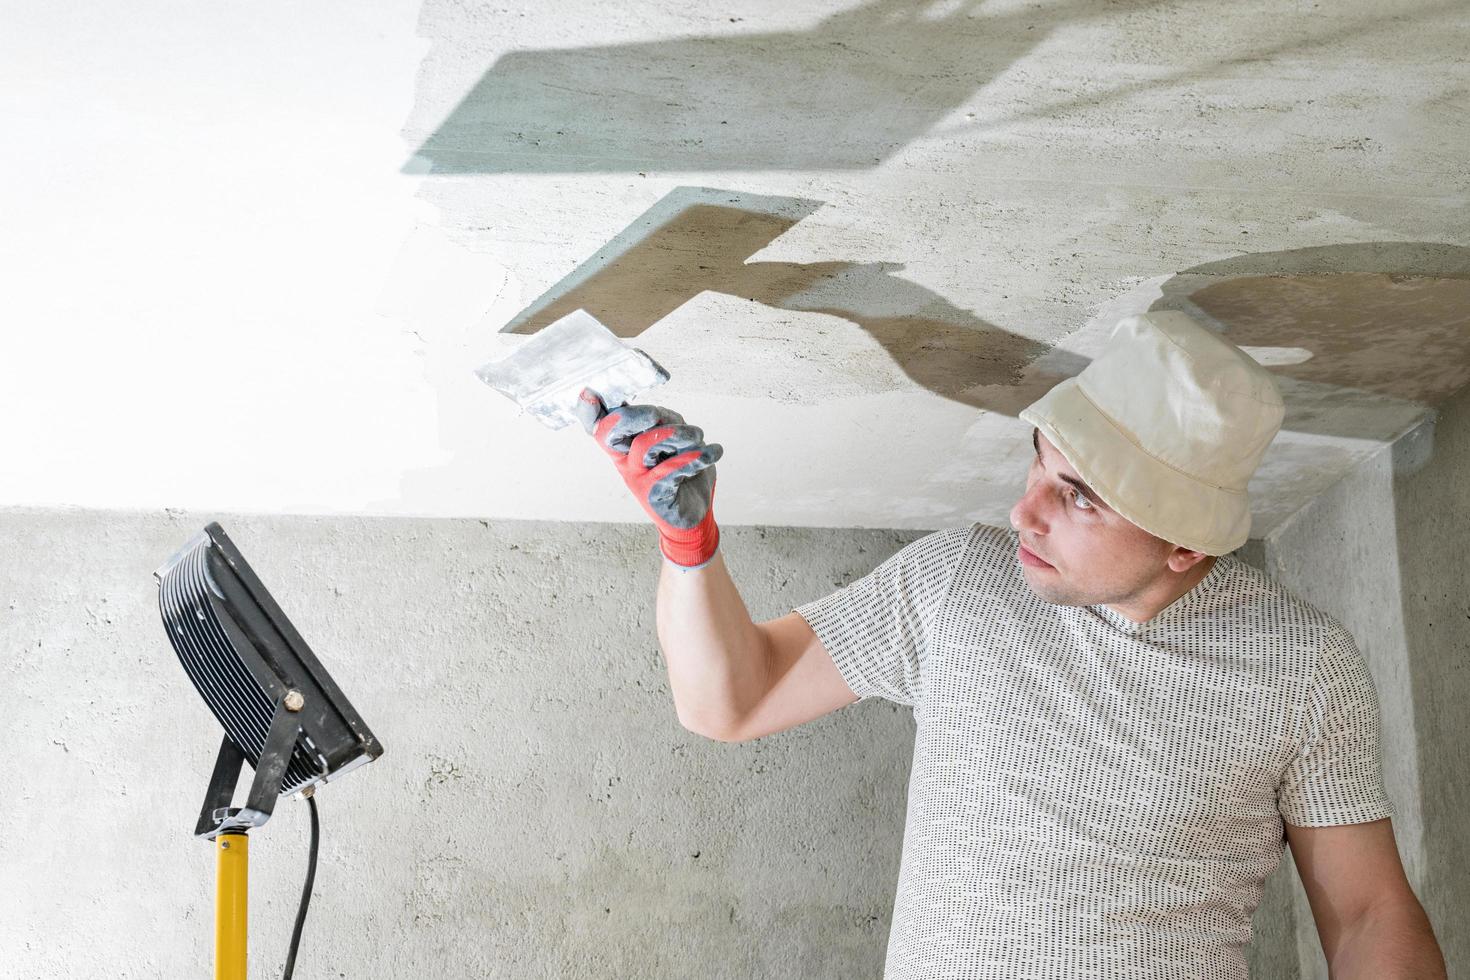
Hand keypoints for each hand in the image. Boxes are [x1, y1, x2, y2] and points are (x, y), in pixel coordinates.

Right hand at [576, 388, 723, 567]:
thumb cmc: (682, 475)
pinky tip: (713, 452)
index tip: (588, 394)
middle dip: (632, 415)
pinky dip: (694, 457)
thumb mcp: (675, 441)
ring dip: (676, 433)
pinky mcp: (654, 494)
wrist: (693, 515)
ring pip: (644, 444)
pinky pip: (670, 470)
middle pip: (609, 432)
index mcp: (626, 446)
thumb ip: (664, 423)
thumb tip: (657, 412)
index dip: (588, 412)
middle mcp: (626, 461)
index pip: (600, 427)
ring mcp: (637, 478)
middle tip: (655, 414)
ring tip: (698, 436)